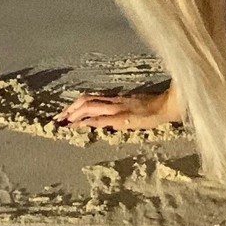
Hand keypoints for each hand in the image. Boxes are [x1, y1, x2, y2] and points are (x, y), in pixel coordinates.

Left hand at [54, 85, 184, 132]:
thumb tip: (110, 118)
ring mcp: (117, 108)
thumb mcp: (135, 106)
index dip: (75, 105)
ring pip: (90, 107)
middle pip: (86, 101)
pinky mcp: (123, 118)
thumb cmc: (155, 107)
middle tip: (57, 120)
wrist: (168, 106)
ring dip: (74, 115)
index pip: (91, 99)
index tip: (64, 114)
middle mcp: (114, 101)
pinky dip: (88, 122)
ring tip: (63, 124)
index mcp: (116, 99)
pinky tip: (80, 127)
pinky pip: (102, 118)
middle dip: (69, 110)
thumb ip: (122, 109)